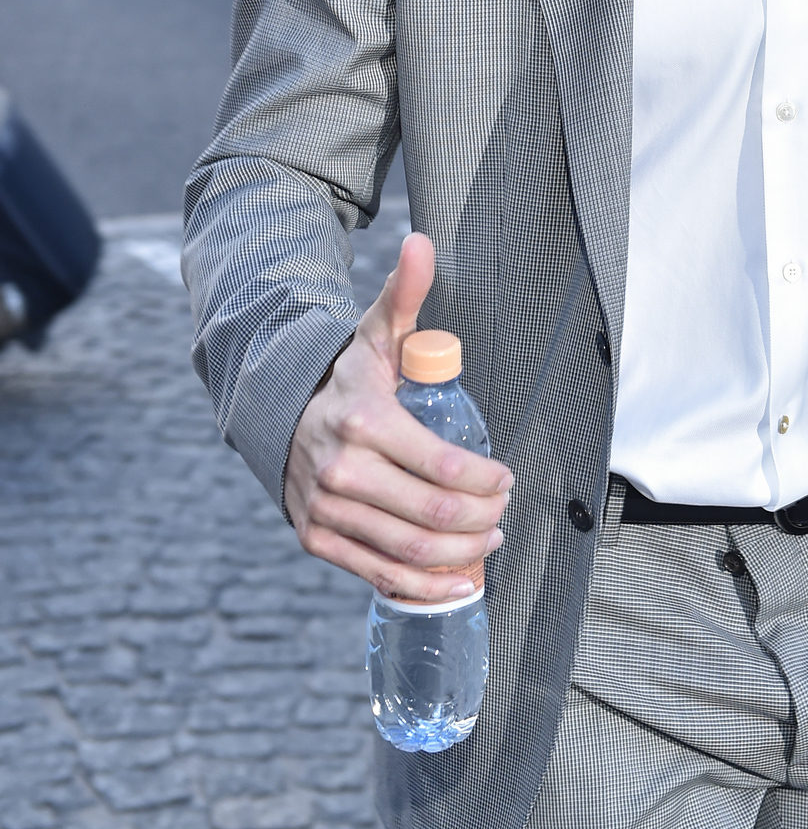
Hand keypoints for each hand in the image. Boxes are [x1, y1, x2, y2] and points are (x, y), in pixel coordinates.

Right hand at [284, 233, 511, 601]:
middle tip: (503, 511)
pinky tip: (457, 581)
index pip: (442, 465)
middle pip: (432, 513)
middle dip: (482, 518)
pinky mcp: (317, 539)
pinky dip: (423, 586)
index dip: (486, 479)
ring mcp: (326, 509)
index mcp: (362, 421)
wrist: (281, 414)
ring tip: (489, 541)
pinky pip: (378, 574)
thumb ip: (406, 292)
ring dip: (461, 555)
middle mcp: (340, 471)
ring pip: (409, 549)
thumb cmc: (349, 377)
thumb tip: (422, 242)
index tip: (505, 477)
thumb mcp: (378, 333)